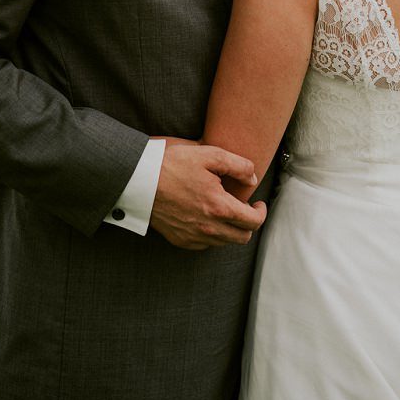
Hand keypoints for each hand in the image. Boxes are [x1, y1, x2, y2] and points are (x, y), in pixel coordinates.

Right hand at [149, 139, 266, 249]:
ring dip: (231, 230)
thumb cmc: (174, 164)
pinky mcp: (179, 239)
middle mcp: (207, 227)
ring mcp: (192, 236)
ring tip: (226, 212)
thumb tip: (252, 180)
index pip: (253, 222)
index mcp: (219, 207)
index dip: (261, 213)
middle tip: (245, 209)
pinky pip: (204, 245)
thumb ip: (240, 166)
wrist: (138, 180)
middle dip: (249, 224)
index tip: (258, 203)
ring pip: (224, 243)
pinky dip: (212, 235)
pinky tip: (208, 219)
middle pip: (242, 238)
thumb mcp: (211, 155)